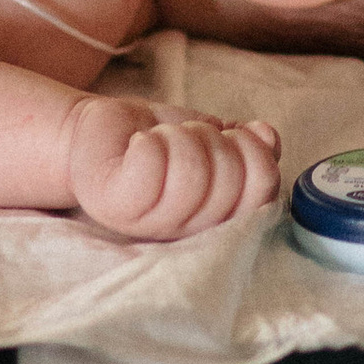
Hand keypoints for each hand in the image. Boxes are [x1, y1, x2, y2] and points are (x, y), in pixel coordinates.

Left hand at [66, 95, 280, 240]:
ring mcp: (153, 223)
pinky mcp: (116, 205)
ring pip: (191, 170)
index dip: (253, 151)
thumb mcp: (208, 137)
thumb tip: (268, 137)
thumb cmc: (154, 137)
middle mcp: (191, 229)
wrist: (95, 133)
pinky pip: (150, 165)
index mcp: (220, 216)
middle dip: (211, 138)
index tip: (228, 138)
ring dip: (177, 137)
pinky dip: (149, 141)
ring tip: (160, 139)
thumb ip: (243, 144)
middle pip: (229, 177)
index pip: (263, 189)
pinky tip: (138, 144)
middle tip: (186, 137)